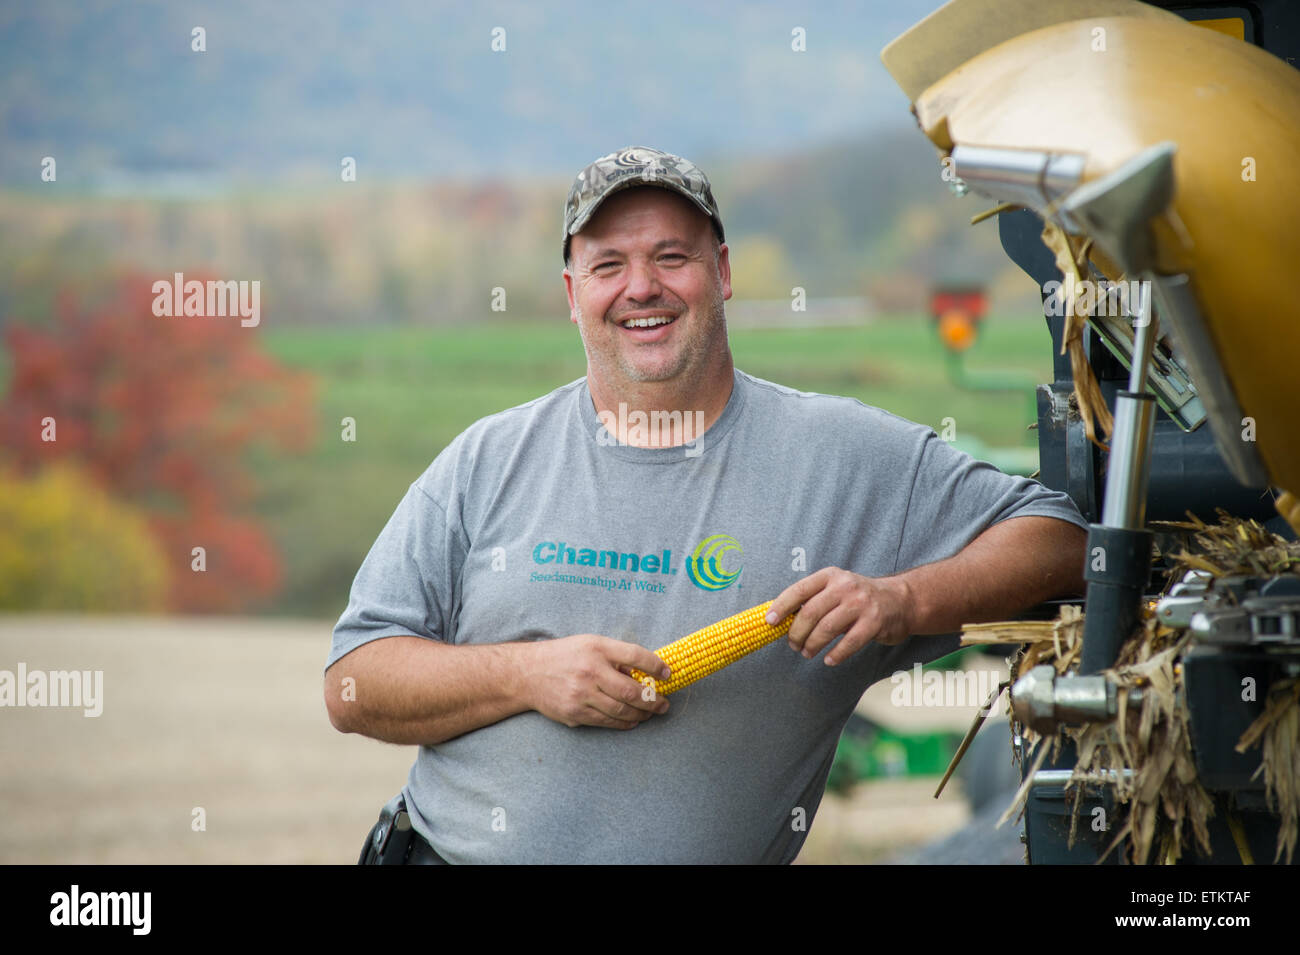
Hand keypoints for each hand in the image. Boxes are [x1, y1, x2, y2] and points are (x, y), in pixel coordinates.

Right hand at [522, 634, 671, 728]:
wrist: (528, 674)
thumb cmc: (564, 656)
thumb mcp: (590, 644)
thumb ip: (615, 655)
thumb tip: (643, 673)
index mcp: (597, 649)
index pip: (635, 656)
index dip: (656, 666)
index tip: (668, 674)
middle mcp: (590, 671)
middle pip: (632, 691)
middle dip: (653, 700)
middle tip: (664, 704)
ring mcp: (582, 695)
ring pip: (622, 711)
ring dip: (641, 715)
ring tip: (650, 713)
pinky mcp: (575, 714)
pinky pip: (606, 722)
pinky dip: (624, 723)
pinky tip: (632, 721)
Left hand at [767, 567, 914, 665]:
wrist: (899, 600)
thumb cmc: (858, 598)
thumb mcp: (836, 589)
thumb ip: (813, 599)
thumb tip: (781, 619)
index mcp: (830, 576)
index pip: (799, 590)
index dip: (781, 606)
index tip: (770, 622)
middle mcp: (844, 586)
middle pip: (810, 612)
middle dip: (797, 633)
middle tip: (793, 645)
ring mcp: (861, 603)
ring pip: (827, 629)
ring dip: (812, 645)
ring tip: (807, 653)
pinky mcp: (874, 622)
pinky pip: (849, 642)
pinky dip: (836, 654)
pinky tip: (829, 660)